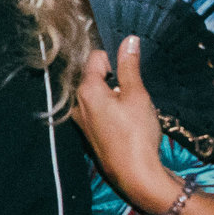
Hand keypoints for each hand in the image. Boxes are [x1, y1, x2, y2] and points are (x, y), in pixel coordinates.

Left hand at [70, 35, 175, 212]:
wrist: (136, 174)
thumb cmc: (137, 133)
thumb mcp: (137, 94)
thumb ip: (129, 65)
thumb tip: (129, 40)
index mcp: (86, 90)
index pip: (96, 56)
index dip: (116, 59)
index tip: (130, 73)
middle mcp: (77, 103)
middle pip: (95, 75)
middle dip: (114, 79)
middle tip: (133, 95)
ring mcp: (81, 120)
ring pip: (97, 94)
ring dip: (113, 96)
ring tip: (131, 111)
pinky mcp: (88, 133)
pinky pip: (97, 111)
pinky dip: (110, 110)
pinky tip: (125, 123)